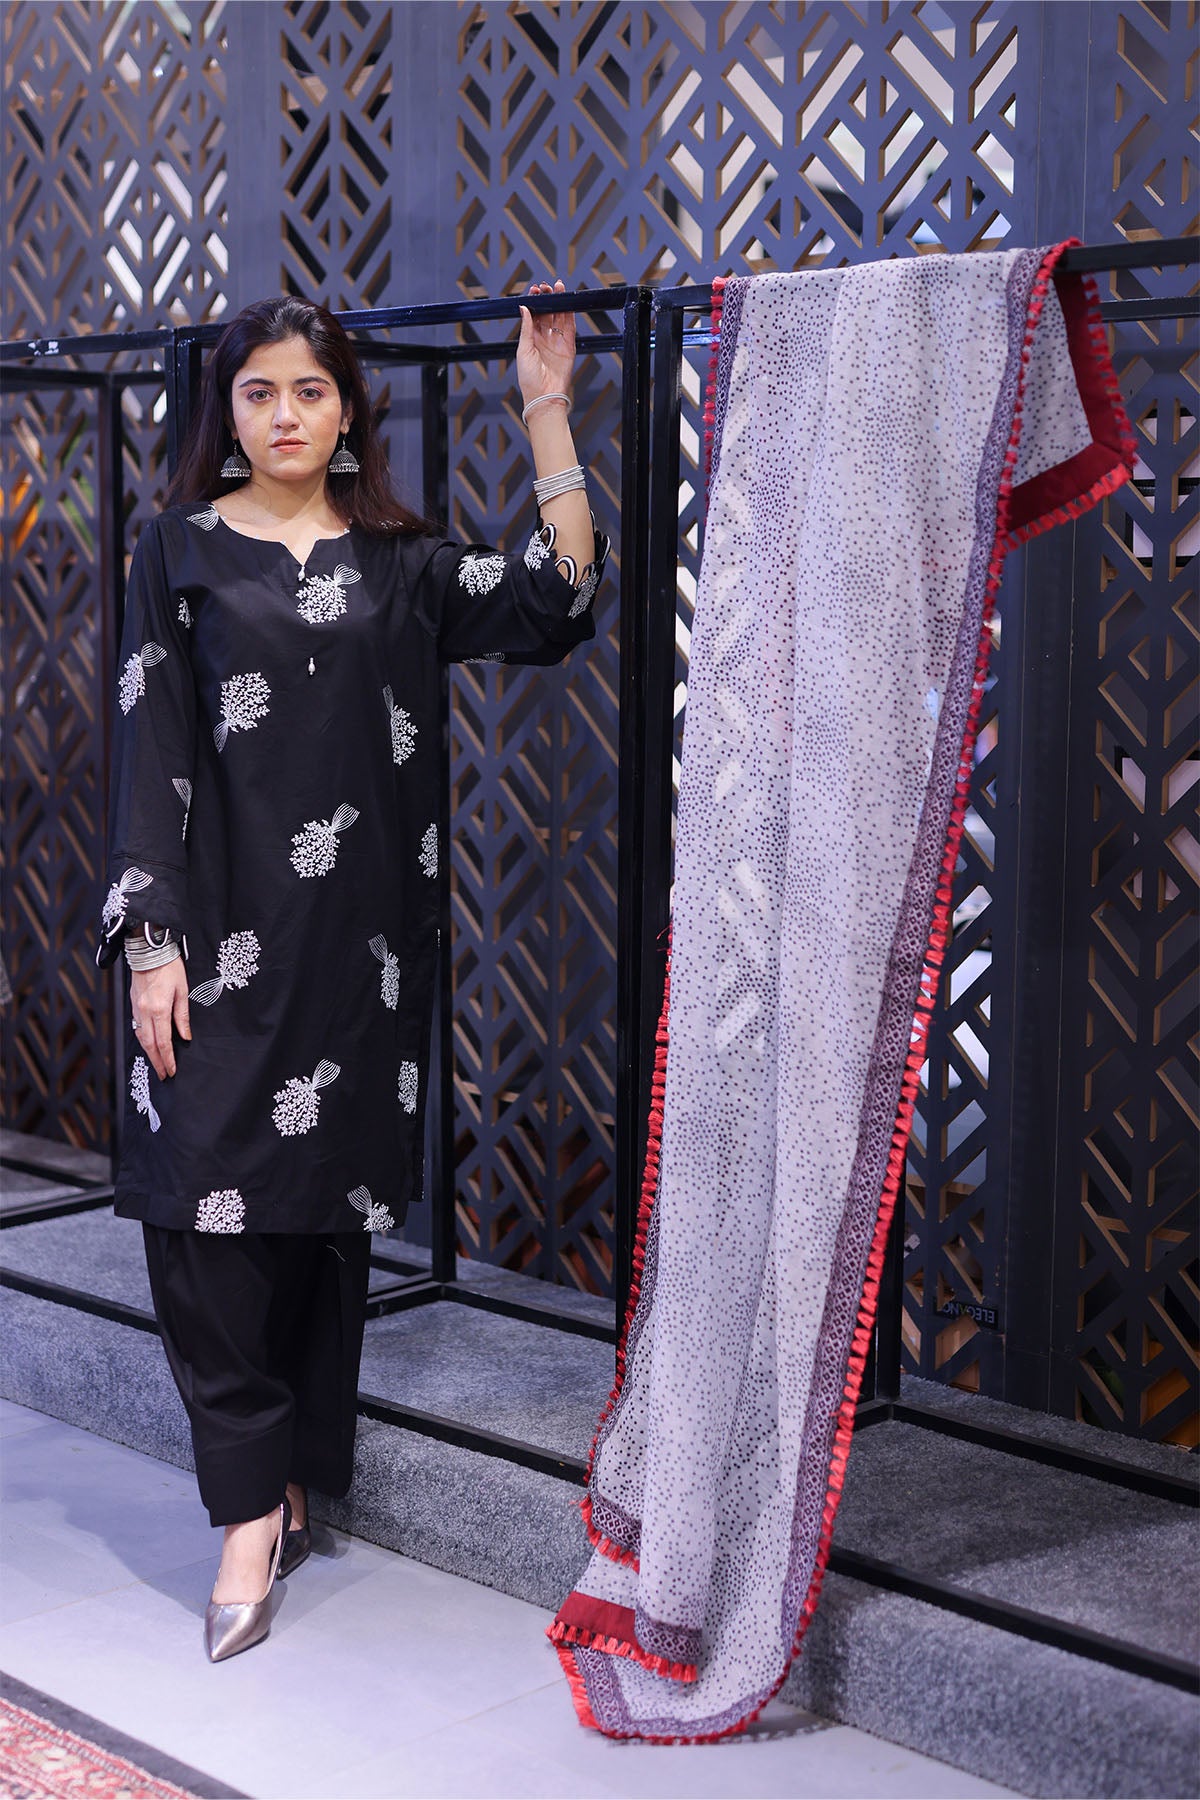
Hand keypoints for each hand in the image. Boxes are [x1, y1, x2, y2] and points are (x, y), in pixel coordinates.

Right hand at [130, 958, 190, 1079]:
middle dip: (157, 1062)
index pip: (164, 1042)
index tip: (172, 1070)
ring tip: (157, 1064)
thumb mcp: (183, 991)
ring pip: (141, 1038)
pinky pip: (137, 1027)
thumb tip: (185, 1036)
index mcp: (159, 1009)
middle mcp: (144, 1012)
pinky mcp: (133, 1004)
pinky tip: (149, 1045)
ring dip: (149, 1053)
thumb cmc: (170, 967)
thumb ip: (183, 1016)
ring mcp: (136, 1009)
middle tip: (164, 1075)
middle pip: (149, 1045)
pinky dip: (143, 1040)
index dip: (168, 1059)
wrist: (149, 951)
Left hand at [517, 279, 573, 405]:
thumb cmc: (529, 378)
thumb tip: (524, 308)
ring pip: (559, 316)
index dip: (535, 301)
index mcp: (531, 339)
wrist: (544, 395)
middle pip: (547, 312)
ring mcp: (557, 341)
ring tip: (558, 287)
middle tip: (546, 286)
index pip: (534, 314)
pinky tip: (567, 301)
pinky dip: (569, 313)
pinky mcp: (569, 346)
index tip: (535, 290)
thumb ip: (526, 327)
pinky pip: (570, 326)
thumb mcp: (523, 349)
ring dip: (559, 302)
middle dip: (547, 298)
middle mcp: (544, 338)